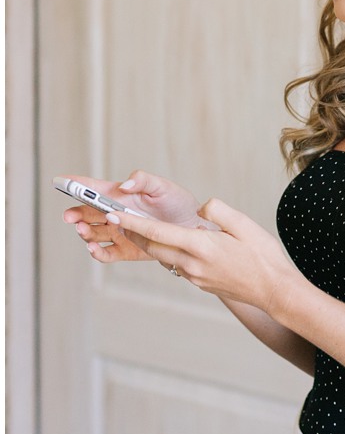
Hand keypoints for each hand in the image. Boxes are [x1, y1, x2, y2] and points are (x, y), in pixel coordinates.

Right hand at [60, 169, 203, 262]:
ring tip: (84, 230)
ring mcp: (118, 232)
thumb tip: (124, 185)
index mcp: (119, 195)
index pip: (94, 188)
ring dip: (84, 232)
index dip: (77, 185)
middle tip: (71, 217)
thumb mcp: (163, 186)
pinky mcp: (125, 249)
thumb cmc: (178, 203)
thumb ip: (143, 180)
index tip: (62, 182)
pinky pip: (105, 253)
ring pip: (92, 233)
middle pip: (86, 213)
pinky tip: (93, 247)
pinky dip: (96, 252)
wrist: (194, 228)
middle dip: (75, 214)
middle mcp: (114, 214)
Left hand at [107, 199, 303, 312]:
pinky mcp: (200, 283)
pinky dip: (172, 253)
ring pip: (164, 257)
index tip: (113, 215)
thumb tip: (201, 210)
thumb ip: (219, 210)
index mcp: (201, 245)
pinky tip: (181, 246)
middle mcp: (192, 263)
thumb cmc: (263, 256)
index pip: (158, 232)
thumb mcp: (245, 224)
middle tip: (120, 220)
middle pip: (153, 247)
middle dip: (133, 233)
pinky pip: (179, 265)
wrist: (273, 289)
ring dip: (152, 243)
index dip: (132, 223)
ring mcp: (194, 276)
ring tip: (145, 230)